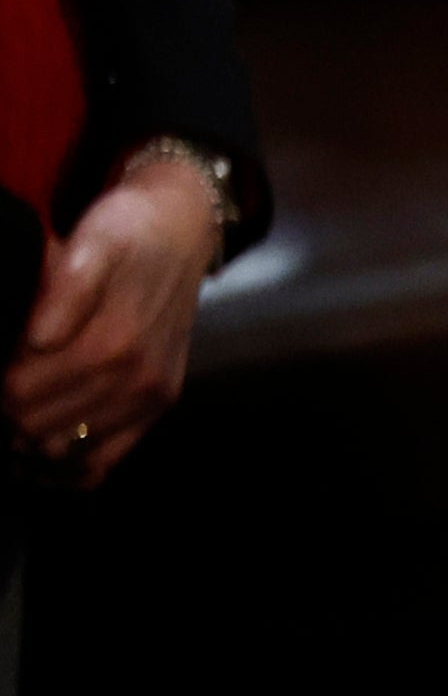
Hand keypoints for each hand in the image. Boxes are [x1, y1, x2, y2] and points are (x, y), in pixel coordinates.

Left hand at [5, 162, 216, 481]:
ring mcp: (151, 395)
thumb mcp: (91, 245)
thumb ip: (64, 293)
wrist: (182, 231)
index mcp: (110, 343)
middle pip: (44, 425)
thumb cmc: (126, 232)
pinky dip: (78, 465)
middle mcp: (135, 379)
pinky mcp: (160, 402)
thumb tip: (37, 341)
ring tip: (14, 426)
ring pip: (74, 447)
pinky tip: (52, 455)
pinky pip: (113, 456)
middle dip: (10, 417)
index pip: (25, 392)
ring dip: (35, 442)